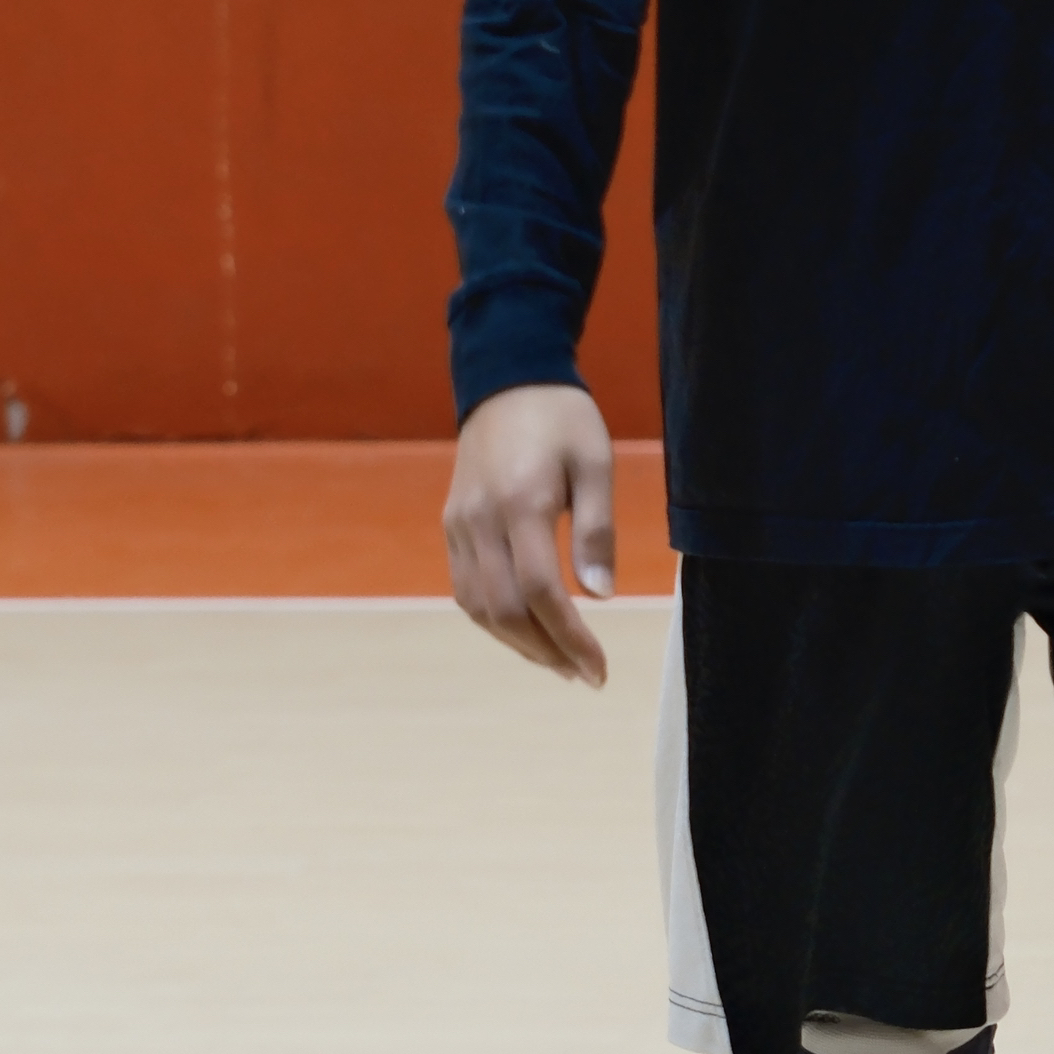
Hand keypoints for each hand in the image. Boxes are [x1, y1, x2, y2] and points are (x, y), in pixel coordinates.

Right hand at [443, 384, 614, 684]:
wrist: (506, 379)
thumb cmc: (562, 419)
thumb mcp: (595, 463)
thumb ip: (598, 530)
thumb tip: (601, 596)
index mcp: (521, 503)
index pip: (542, 592)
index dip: (571, 639)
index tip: (599, 668)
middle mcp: (481, 520)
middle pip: (506, 610)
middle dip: (547, 652)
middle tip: (585, 674)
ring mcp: (460, 525)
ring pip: (479, 608)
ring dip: (519, 644)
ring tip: (560, 663)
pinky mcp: (452, 525)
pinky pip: (466, 590)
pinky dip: (495, 621)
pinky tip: (527, 631)